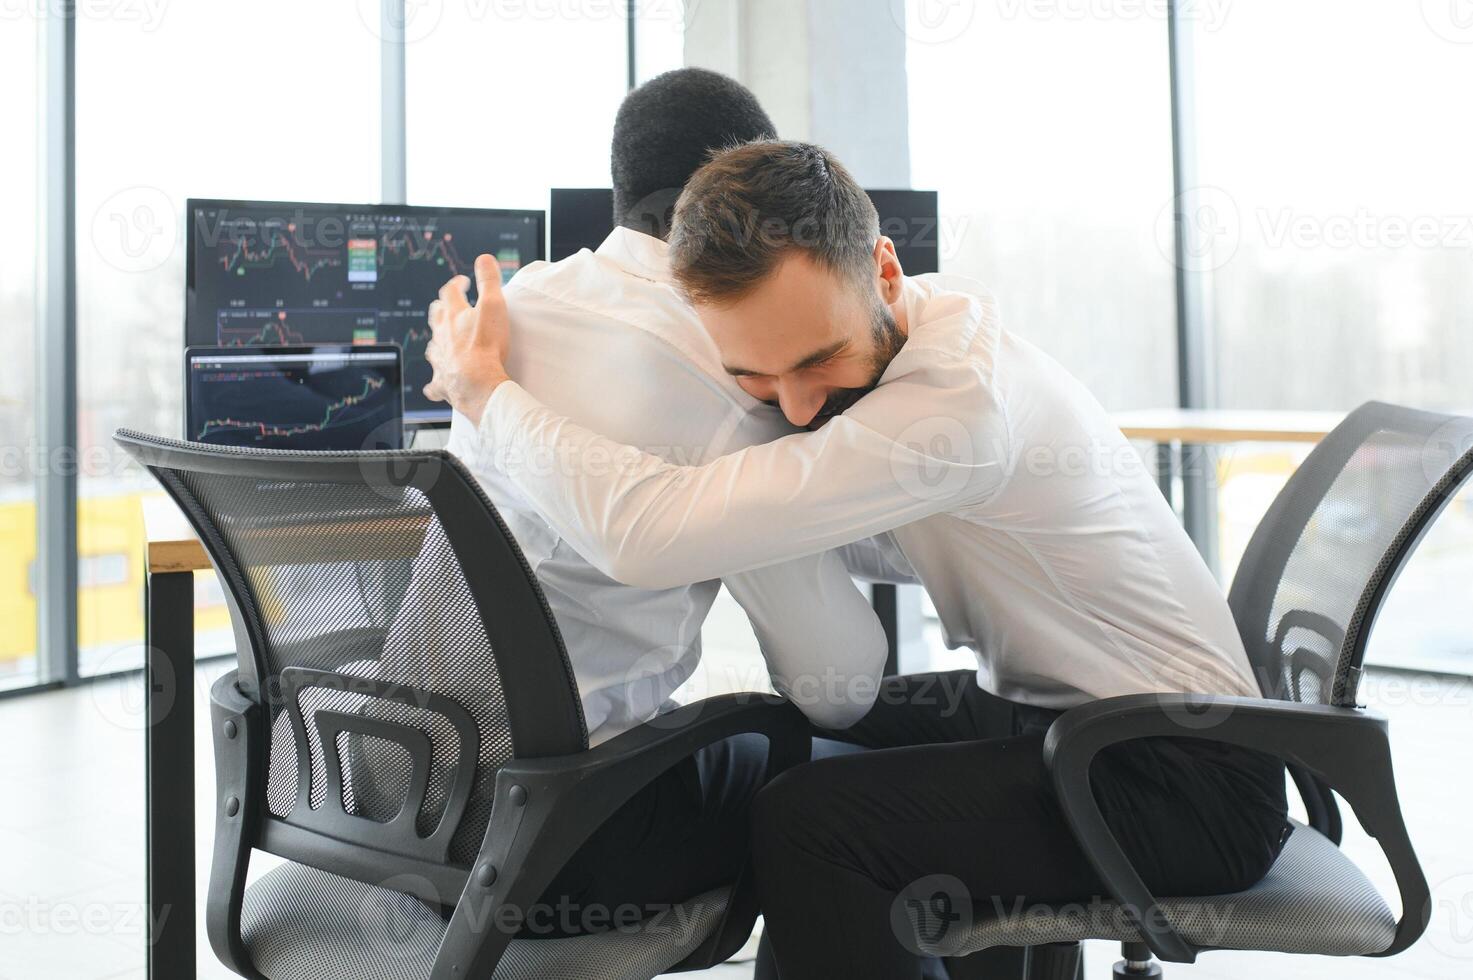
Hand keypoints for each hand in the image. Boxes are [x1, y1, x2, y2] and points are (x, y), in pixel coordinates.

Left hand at [423, 253, 511, 424]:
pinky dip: (434, 382)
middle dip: (443, 307)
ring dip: (438, 339)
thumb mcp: (493, 305)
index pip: (450, 291)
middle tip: (450, 305)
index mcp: (453, 314)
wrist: (476, 383)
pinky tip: (434, 385)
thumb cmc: (487, 345)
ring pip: (433, 345)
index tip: (463, 281)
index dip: (457, 283)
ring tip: (444, 339)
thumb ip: (489, 280)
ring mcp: (439, 358)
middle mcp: (441, 334)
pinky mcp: (441, 381)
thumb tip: (484, 258)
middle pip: (436, 315)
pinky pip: (434, 382)